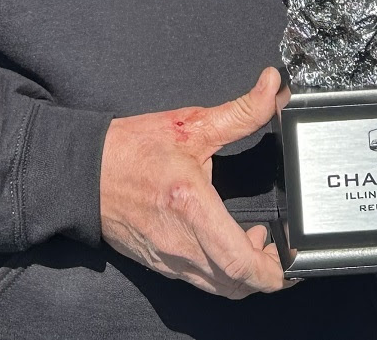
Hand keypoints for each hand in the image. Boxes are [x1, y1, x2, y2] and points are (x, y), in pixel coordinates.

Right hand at [99, 67, 290, 298]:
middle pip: (237, 285)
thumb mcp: (191, 124)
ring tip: (255, 242)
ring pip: (220, 289)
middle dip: (268, 274)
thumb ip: (241, 111)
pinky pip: (201, 281)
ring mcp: (169, 259)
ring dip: (245, 274)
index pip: (242, 263)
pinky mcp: (161, 265)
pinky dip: (223, 272)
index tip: (293, 257)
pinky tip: (226, 242)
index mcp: (191, 206)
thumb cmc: (132, 149)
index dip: (275, 271)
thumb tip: (271, 87)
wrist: (83, 171)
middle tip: (280, 247)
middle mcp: (181, 242)